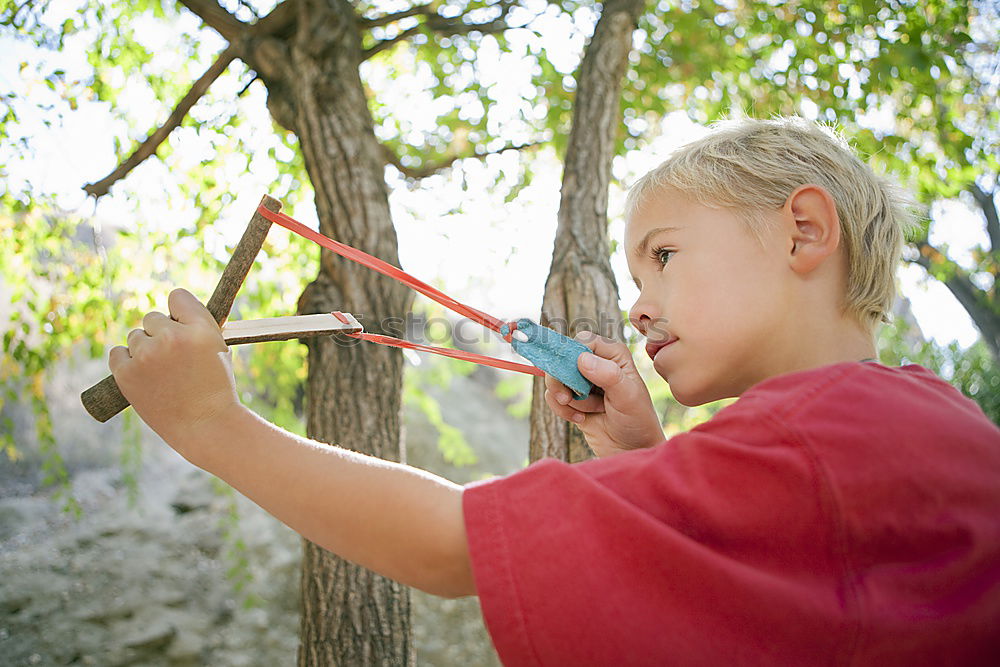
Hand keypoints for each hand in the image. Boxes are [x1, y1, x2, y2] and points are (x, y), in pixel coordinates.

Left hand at [109, 288, 239, 455]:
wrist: (206, 426)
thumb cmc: (216, 388)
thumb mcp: (219, 350)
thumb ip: (198, 326)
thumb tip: (176, 310)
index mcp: (200, 328)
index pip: (177, 296)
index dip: (179, 311)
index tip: (180, 323)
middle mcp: (172, 337)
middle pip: (152, 317)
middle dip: (160, 333)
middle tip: (173, 358)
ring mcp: (147, 355)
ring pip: (135, 337)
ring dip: (144, 349)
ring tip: (162, 373)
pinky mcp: (126, 373)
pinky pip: (116, 353)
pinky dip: (126, 362)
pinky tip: (142, 374)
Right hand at [543, 331, 664, 457]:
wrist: (630, 450)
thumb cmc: (637, 420)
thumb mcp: (627, 397)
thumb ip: (608, 375)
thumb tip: (582, 358)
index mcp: (613, 354)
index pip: (583, 341)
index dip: (573, 355)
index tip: (572, 373)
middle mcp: (596, 363)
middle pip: (562, 358)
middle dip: (564, 380)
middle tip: (569, 397)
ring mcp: (582, 382)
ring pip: (555, 378)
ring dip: (568, 399)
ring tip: (588, 411)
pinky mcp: (572, 399)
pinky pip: (552, 397)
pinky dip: (562, 410)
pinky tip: (580, 419)